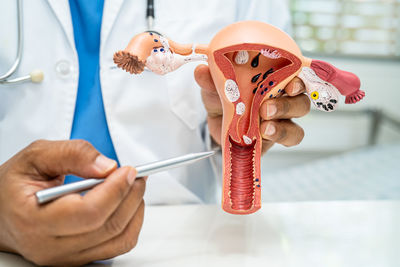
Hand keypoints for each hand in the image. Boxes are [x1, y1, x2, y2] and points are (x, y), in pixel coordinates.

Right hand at [0, 140, 145, 265]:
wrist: (3, 213)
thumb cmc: (16, 185)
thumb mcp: (36, 156)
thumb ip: (72, 154)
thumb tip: (107, 166)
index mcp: (34, 219)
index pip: (88, 212)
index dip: (115, 190)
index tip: (128, 170)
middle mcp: (50, 246)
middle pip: (108, 226)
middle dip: (130, 196)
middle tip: (137, 175)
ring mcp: (66, 257)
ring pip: (119, 239)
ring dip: (135, 210)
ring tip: (133, 186)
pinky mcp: (79, 258)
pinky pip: (118, 246)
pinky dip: (131, 223)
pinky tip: (127, 204)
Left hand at [195, 65, 309, 153]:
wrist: (216, 123)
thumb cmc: (224, 98)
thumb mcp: (215, 86)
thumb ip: (211, 80)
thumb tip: (201, 70)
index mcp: (274, 82)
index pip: (296, 78)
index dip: (299, 81)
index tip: (290, 84)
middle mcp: (282, 102)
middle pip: (300, 104)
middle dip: (287, 106)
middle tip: (266, 108)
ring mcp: (279, 124)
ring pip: (295, 128)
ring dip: (281, 129)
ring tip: (264, 128)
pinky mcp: (272, 142)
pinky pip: (283, 145)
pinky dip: (274, 142)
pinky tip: (260, 139)